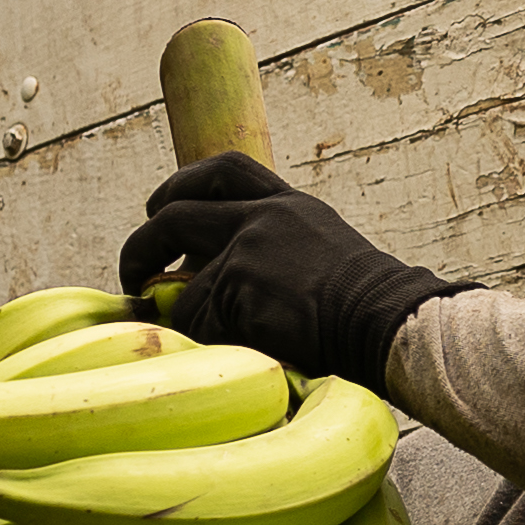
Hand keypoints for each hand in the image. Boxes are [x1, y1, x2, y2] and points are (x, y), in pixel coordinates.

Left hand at [118, 154, 466, 386]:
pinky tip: (239, 356)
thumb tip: (210, 271)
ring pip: (186, 290)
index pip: (223, 169)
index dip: (181, 184)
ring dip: (191, 322)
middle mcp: (264, 218)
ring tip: (219, 344)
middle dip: (140, 248)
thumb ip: (275, 248)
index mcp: (287, 205)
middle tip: (134, 278)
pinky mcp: (242, 287)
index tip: (158, 206)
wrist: (390, 322)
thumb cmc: (367, 307)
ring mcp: (250, 250)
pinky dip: (210, 345)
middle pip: (174, 215)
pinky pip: (202, 323)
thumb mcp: (324, 252)